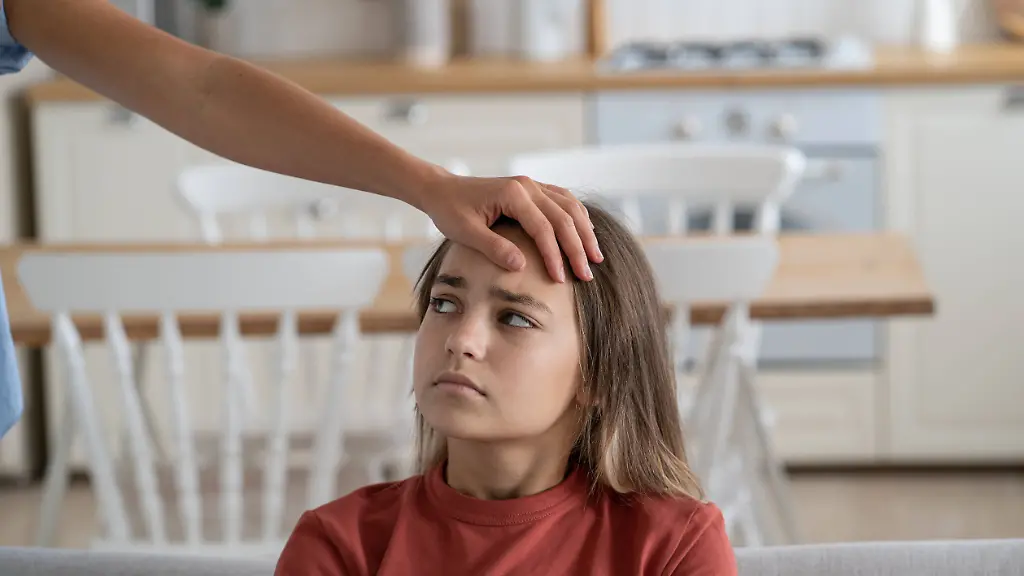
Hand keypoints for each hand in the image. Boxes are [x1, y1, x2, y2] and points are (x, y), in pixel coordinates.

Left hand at [418, 168, 602, 282]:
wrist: (442, 190)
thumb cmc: (450, 211)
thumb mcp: (466, 233)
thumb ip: (494, 248)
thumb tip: (521, 267)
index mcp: (512, 194)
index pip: (543, 228)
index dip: (555, 255)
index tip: (561, 279)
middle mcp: (527, 185)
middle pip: (564, 217)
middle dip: (578, 248)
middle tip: (587, 275)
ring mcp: (532, 185)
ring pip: (570, 207)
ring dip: (585, 232)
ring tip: (595, 257)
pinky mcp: (533, 189)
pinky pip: (563, 201)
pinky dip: (578, 218)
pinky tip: (587, 234)